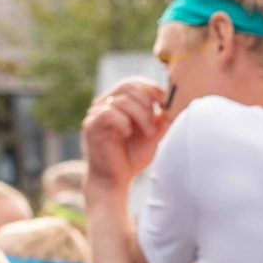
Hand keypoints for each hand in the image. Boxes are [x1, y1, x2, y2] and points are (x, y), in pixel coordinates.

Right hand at [80, 78, 170, 193]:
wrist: (115, 179)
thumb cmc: (131, 158)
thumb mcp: (152, 137)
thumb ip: (160, 121)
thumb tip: (171, 106)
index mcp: (119, 103)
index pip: (133, 83)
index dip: (151, 88)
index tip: (165, 101)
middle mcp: (105, 104)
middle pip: (127, 86)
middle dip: (147, 102)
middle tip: (154, 123)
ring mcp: (96, 113)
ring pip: (121, 100)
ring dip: (141, 116)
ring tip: (147, 133)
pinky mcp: (91, 126)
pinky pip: (108, 113)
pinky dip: (123, 121)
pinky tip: (128, 133)